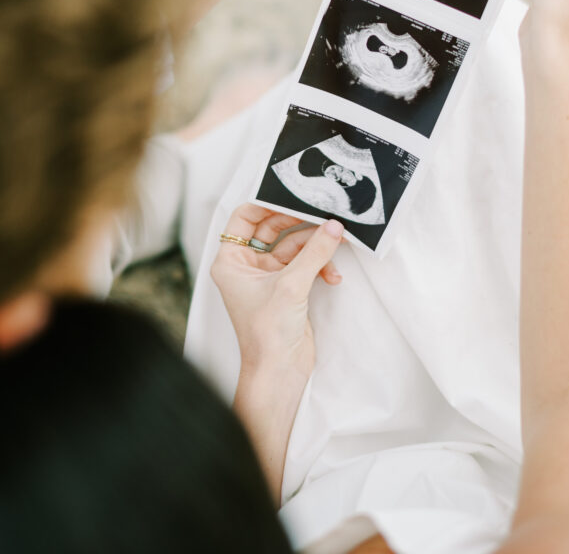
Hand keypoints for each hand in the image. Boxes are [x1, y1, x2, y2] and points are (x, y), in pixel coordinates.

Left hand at [211, 203, 344, 379]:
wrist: (279, 373)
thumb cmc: (267, 333)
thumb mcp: (291, 284)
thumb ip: (314, 251)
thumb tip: (333, 226)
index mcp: (231, 261)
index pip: (245, 217)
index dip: (267, 204)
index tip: (293, 195)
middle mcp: (246, 266)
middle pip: (273, 228)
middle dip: (300, 223)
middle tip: (323, 213)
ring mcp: (268, 277)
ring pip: (294, 246)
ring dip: (316, 246)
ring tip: (337, 242)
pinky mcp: (287, 289)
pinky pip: (305, 264)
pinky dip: (320, 266)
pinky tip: (333, 275)